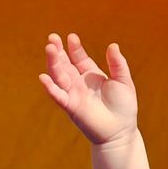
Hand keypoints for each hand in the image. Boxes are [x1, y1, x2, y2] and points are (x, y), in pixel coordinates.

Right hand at [39, 32, 138, 146]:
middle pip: (65, 64)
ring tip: (49, 48)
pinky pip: (58, 96)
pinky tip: (43, 77)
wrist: (121, 131)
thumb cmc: (124, 107)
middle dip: (58, 51)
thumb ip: (117, 64)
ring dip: (53, 63)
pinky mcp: (71, 107)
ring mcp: (73, 94)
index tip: (71, 37)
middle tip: (53, 38)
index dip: (74, 48)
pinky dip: (50, 88)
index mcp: (91, 75)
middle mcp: (79, 83)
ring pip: (59, 76)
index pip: (79, 58)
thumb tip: (113, 45)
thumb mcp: (123, 81)